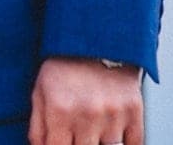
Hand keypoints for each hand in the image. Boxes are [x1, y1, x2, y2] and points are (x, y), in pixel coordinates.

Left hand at [28, 56, 142, 144]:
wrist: (97, 37)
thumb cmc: (64, 66)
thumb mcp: (41, 91)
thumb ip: (38, 128)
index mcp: (60, 110)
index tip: (61, 142)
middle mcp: (87, 114)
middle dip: (79, 144)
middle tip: (78, 133)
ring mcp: (113, 114)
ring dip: (101, 142)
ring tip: (93, 126)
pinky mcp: (134, 110)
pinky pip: (134, 144)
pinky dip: (125, 143)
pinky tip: (112, 131)